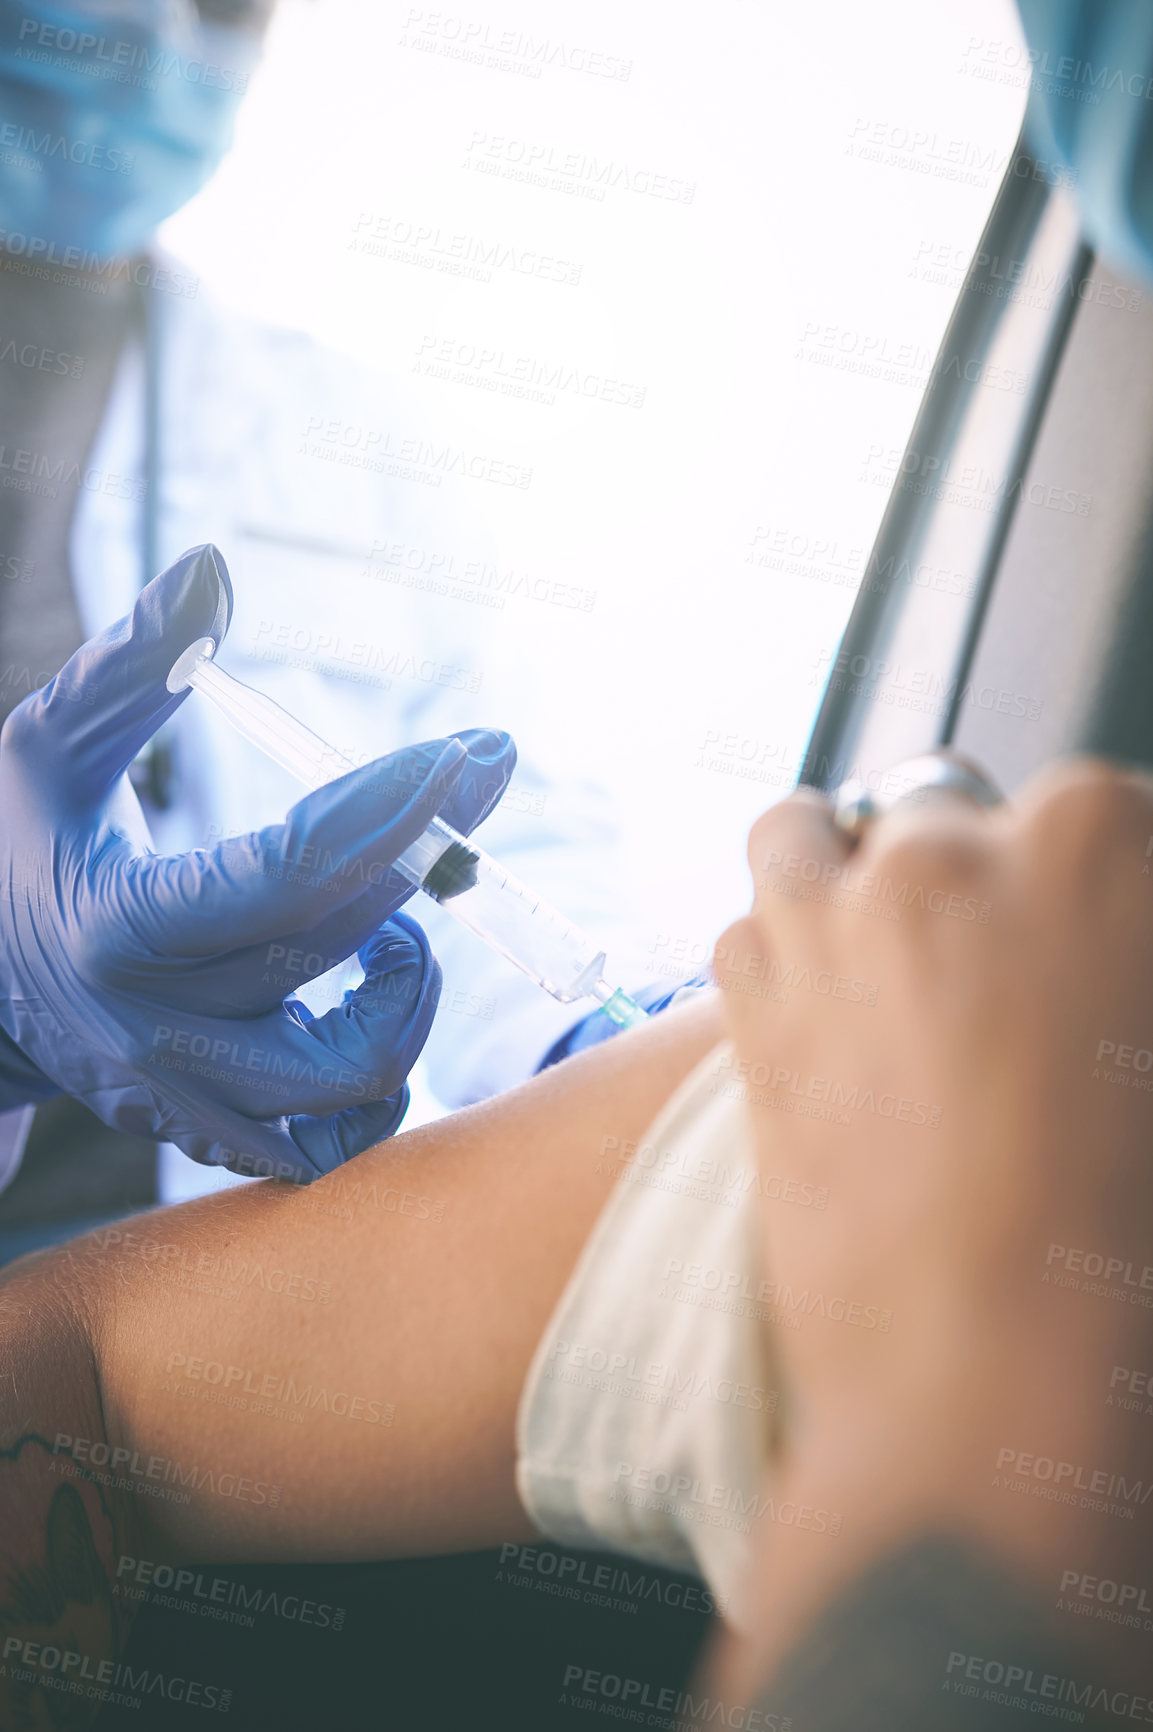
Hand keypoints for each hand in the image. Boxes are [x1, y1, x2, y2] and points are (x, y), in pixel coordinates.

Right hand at [0, 545, 515, 1182]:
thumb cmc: (19, 853)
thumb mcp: (45, 748)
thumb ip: (128, 665)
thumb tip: (212, 569)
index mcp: (117, 927)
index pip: (285, 875)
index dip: (388, 810)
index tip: (471, 749)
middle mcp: (159, 1029)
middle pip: (338, 948)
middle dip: (429, 848)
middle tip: (477, 772)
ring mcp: (194, 1099)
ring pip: (359, 1076)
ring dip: (412, 986)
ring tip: (397, 918)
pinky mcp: (222, 1137)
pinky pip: (340, 1139)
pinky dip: (386, 1071)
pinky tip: (373, 993)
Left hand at [714, 762, 1152, 1679]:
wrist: (984, 1377)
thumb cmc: (1118, 1240)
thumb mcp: (1151, 1057)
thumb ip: (1118, 948)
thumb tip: (1095, 962)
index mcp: (1097, 844)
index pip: (1099, 808)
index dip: (1097, 882)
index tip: (1085, 938)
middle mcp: (950, 852)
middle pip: (953, 809)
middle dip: (978, 874)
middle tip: (999, 980)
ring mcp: (834, 913)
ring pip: (821, 826)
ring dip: (850, 869)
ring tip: (886, 954)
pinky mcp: (750, 990)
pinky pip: (752, 917)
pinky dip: (783, 949)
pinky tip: (826, 1019)